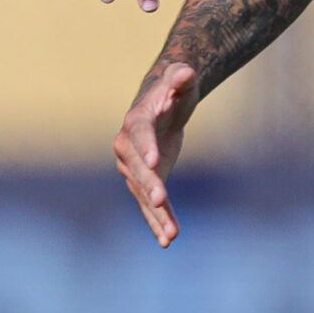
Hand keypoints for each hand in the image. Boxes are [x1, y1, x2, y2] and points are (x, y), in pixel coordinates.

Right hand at [114, 61, 201, 246]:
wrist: (165, 104)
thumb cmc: (174, 88)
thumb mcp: (181, 80)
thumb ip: (181, 77)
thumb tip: (185, 72)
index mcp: (137, 121)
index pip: (140, 135)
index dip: (146, 149)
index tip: (154, 164)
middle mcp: (128, 147)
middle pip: (138, 169)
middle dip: (149, 185)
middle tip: (161, 201)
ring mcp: (134, 168)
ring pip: (143, 193)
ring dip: (156, 215)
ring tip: (171, 235)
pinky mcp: (145, 182)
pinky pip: (150, 205)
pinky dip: (159, 222)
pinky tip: (168, 240)